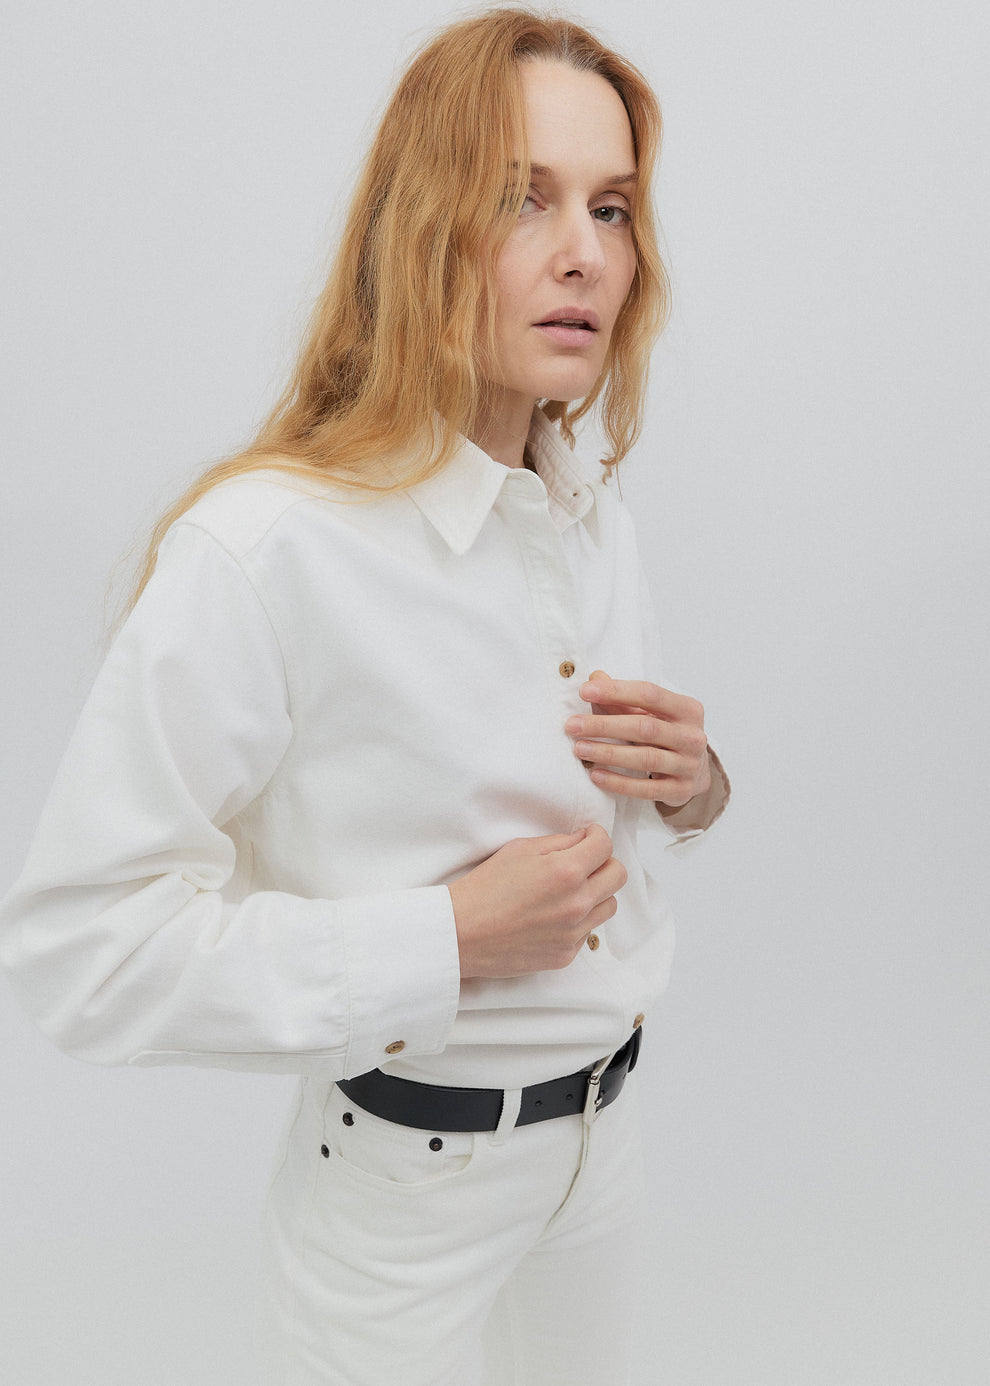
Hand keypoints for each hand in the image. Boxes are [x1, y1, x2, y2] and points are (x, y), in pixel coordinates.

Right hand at [447, 824, 625, 978]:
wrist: (462, 933)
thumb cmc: (484, 888)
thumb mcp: (519, 849)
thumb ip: (558, 842)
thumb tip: (583, 840)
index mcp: (566, 871)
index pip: (605, 844)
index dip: (595, 835)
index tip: (586, 838)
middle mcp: (577, 903)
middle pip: (618, 875)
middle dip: (604, 862)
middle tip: (583, 863)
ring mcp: (573, 932)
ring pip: (609, 905)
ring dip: (596, 893)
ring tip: (569, 892)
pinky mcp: (565, 955)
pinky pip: (588, 931)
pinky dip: (578, 921)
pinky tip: (553, 916)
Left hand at [565, 669, 710, 806]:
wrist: (696, 771)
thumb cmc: (667, 735)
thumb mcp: (652, 713)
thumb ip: (624, 698)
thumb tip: (595, 677)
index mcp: (687, 709)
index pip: (649, 694)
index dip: (616, 691)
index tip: (584, 691)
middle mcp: (692, 736)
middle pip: (645, 727)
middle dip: (605, 726)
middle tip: (572, 725)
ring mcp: (689, 765)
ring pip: (645, 758)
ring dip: (608, 753)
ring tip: (580, 748)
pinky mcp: (680, 790)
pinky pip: (646, 789)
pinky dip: (619, 782)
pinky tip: (596, 775)